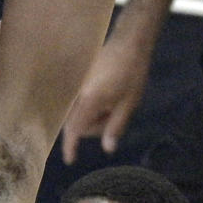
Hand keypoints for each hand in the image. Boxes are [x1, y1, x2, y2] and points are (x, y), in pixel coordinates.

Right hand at [60, 34, 151, 163]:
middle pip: (77, 122)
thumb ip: (116, 126)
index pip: (74, 129)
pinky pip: (79, 100)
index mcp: (89, 100)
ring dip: (93, 115)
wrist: (128, 42)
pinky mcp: (79, 78)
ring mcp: (77, 84)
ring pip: (78, 111)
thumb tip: (108, 148)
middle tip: (115, 116)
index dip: (70, 146)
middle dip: (93, 127)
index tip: (70, 160)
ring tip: (114, 104)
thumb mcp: (129, 104)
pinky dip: (90, 105)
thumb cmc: (132, 74)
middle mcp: (77, 93)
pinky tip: (107, 96)